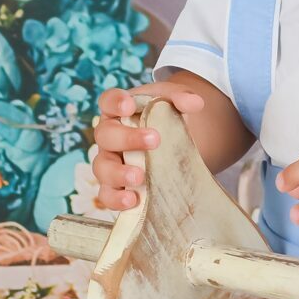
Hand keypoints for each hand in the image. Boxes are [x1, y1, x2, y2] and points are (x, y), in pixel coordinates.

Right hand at [91, 82, 204, 209]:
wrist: (170, 143)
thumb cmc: (164, 118)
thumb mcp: (173, 102)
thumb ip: (181, 97)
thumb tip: (196, 103)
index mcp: (118, 111)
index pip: (108, 101)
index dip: (115, 103)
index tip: (129, 106)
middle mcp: (109, 137)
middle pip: (105, 136)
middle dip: (127, 139)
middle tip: (154, 140)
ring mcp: (109, 163)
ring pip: (102, 168)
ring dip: (119, 173)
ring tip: (139, 178)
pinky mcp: (115, 187)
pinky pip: (107, 195)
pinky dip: (116, 199)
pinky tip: (133, 200)